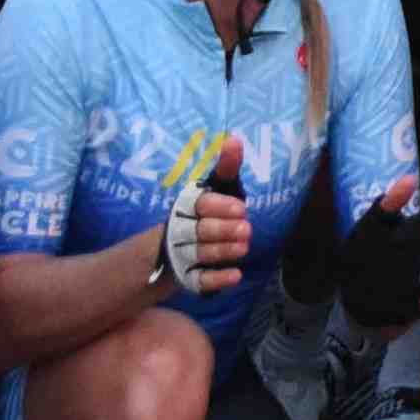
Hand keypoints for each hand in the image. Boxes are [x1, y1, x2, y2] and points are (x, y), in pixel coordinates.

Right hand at [156, 146, 252, 298]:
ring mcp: (182, 255)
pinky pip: (200, 281)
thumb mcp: (214, 190)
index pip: (199, 205)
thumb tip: (234, 138)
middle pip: (199, 230)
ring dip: (223, 250)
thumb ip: (225, 168)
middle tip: (247, 229)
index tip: (241, 208)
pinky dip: (217, 280)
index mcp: (186, 206)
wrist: (172, 254)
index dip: (219, 206)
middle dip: (223, 230)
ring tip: (244, 247)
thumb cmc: (203, 215)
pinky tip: (236, 276)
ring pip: (200, 254)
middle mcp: (181, 230)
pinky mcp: (188, 278)